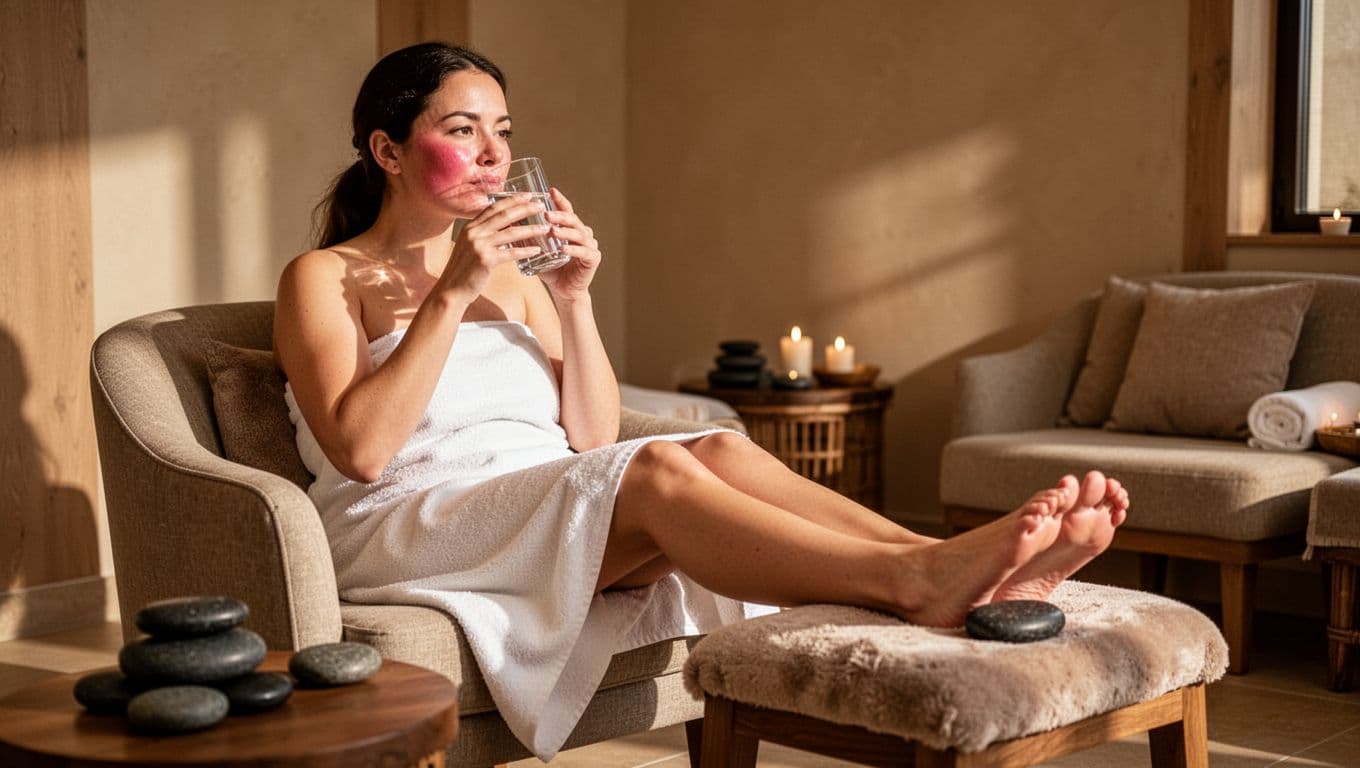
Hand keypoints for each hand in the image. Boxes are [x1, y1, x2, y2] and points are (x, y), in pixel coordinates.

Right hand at [436, 193, 549, 301]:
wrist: (451, 290)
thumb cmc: (464, 270)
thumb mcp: (470, 247)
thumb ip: (484, 236)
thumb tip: (504, 229)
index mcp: (470, 227)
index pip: (494, 208)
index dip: (512, 200)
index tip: (527, 195)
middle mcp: (474, 232)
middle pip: (504, 215)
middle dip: (525, 208)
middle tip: (540, 205)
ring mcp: (479, 246)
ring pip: (511, 233)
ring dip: (531, 230)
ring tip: (546, 228)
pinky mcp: (485, 260)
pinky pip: (510, 253)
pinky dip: (525, 251)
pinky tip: (537, 250)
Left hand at [536, 188, 600, 302]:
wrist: (564, 291)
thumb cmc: (551, 269)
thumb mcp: (538, 249)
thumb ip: (527, 236)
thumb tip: (507, 221)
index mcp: (571, 228)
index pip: (567, 210)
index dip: (560, 200)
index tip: (551, 191)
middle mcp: (583, 233)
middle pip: (573, 220)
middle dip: (560, 216)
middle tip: (547, 214)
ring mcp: (590, 246)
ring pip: (579, 234)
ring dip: (565, 232)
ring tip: (553, 230)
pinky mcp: (593, 259)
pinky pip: (584, 252)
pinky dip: (573, 250)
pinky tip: (563, 249)